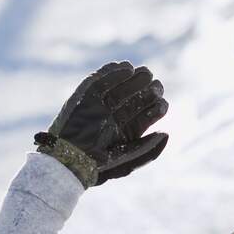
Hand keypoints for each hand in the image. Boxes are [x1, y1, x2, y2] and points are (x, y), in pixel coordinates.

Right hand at [35, 61, 168, 186]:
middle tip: (156, 85)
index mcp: (126, 133)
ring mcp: (99, 106)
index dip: (155, 108)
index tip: (162, 103)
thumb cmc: (97, 166)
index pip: (145, 116)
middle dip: (147, 91)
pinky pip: (100, 80)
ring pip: (120, 88)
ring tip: (144, 73)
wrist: (67, 161)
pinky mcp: (85, 96)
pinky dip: (112, 72)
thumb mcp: (125, 163)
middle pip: (135, 100)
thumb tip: (166, 134)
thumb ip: (146, 151)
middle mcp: (114, 118)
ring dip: (134, 79)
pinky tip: (126, 67)